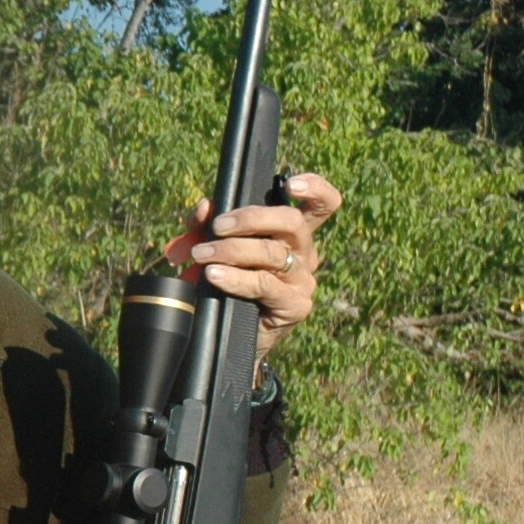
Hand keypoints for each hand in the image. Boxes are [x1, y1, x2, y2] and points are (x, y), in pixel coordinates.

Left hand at [162, 170, 340, 367]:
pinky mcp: (296, 306)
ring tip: (200, 255)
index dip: (315, 188)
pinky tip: (214, 276)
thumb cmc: (226, 285)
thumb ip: (205, 227)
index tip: (289, 184)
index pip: (323, 205)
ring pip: (273, 253)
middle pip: (291, 222)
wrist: (230, 339)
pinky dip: (236, 278)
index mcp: (292, 234)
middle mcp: (304, 253)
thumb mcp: (214, 250)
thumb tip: (203, 208)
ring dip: (231, 250)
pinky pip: (265, 285)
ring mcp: (303, 281)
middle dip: (250, 218)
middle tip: (217, 227)